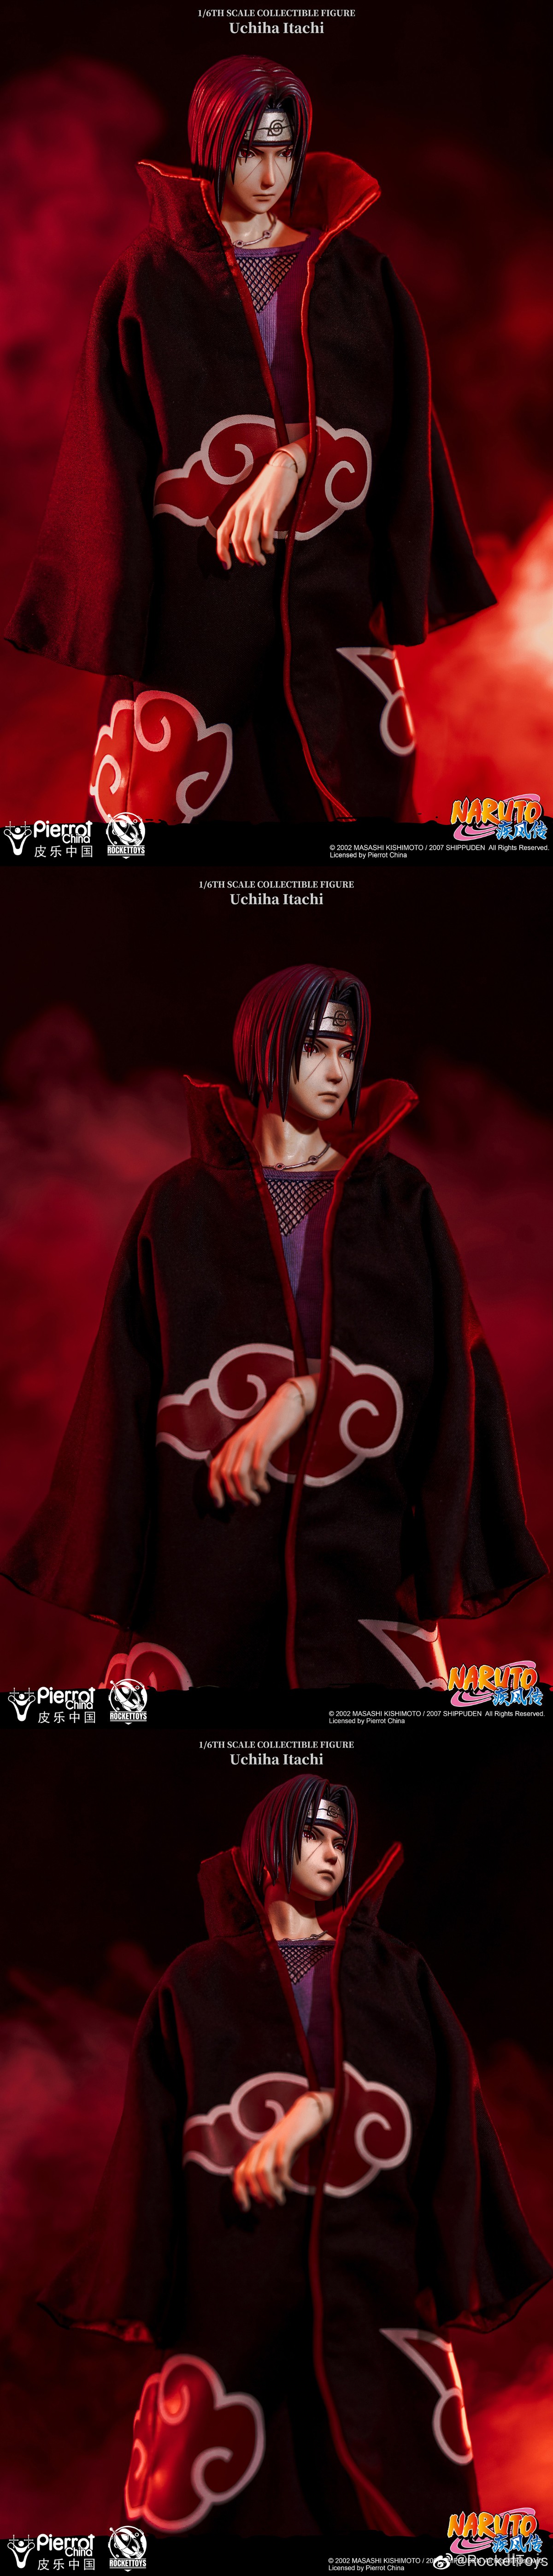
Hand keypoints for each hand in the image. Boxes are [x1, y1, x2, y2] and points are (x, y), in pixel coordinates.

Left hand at [208, 1373, 317, 1506]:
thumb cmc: (272, 1426)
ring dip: (246, 1492)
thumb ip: (244, 1457)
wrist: (288, 1403)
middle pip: (226, 1475)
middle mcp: (236, 1442)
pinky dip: (259, 1482)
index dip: (214, 1488)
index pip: (215, 1468)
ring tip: (255, 1500)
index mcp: (231, 1443)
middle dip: (234, 1494)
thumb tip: (243, 1482)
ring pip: (239, 1474)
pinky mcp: (264, 1442)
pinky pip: (257, 1467)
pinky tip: (265, 1487)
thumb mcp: (252, 1441)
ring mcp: (250, 1442)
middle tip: (245, 1504)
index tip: (220, 1504)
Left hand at [216, 443, 306, 567]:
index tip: (227, 565)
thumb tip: (243, 544)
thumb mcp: (248, 503)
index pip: (222, 533)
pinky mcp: (271, 509)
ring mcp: (256, 509)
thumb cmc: (266, 489)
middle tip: (252, 564)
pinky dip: (267, 546)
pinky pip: (266, 534)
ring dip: (255, 555)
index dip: (222, 552)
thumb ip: (243, 520)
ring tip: (261, 560)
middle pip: (236, 541)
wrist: (281, 468)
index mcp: (235, 509)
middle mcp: (243, 509)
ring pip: (250, 540)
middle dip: (243, 557)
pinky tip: (271, 549)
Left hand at [233, 2089, 333, 2209]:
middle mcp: (262, 2146)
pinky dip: (284, 2180)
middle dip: (259, 2194)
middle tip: (271, 2204)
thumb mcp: (278, 2156)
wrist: (308, 2113)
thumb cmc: (293, 2138)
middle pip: (251, 2175)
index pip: (241, 2172)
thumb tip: (266, 2195)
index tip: (245, 2208)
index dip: (239, 2191)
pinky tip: (290, 2187)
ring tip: (280, 2200)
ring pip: (264, 2172)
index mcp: (257, 2150)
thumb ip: (271, 2171)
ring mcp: (273, 2143)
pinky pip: (281, 2165)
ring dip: (271, 2190)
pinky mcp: (287, 2141)